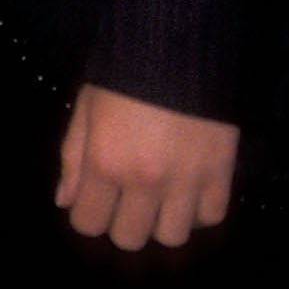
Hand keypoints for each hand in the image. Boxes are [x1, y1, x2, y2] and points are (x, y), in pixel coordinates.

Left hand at [56, 84, 237, 250]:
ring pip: (171, 237)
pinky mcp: (222, 175)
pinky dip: (198, 213)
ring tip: (159, 199)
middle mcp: (144, 182)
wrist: (178, 49)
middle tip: (125, 200)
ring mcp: (186, 182)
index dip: (87, 216)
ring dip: (161, 223)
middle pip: (129, 239)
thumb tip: (66, 202)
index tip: (94, 202)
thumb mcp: (84, 110)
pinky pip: (211, 218)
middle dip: (121, 223)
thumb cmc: (121, 76)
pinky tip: (188, 192)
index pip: (87, 223)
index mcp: (104, 164)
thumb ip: (72, 159)